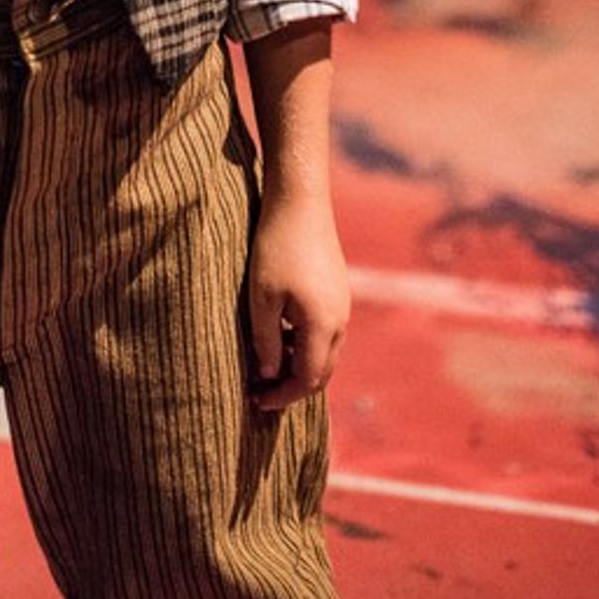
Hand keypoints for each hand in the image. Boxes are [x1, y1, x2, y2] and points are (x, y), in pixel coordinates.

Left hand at [245, 189, 349, 409]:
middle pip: (321, 372)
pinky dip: (305, 343)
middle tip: (259, 386)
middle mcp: (340, 320)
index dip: (281, 396)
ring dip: (298, 363)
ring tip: (265, 359)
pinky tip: (280, 330)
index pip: (307, 381)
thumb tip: (268, 373)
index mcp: (323, 327)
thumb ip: (266, 341)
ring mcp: (343, 304)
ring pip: (325, 352)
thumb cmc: (276, 247)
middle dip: (291, 385)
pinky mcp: (338, 289)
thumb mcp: (261, 298)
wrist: (300, 199)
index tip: (255, 399)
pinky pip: (326, 331)